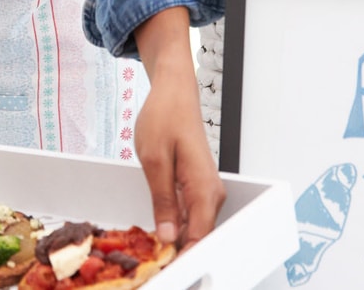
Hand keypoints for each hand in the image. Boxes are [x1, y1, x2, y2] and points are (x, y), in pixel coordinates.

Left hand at [132, 8, 225, 248]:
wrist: (174, 92)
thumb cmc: (164, 117)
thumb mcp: (153, 160)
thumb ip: (162, 201)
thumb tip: (169, 236)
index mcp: (203, 189)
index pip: (199, 238)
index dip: (182, 259)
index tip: (165, 270)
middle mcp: (212, 194)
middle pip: (199, 237)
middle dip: (178, 253)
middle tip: (151, 264)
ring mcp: (207, 191)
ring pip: (195, 228)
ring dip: (176, 240)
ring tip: (152, 251)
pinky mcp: (198, 188)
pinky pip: (191, 215)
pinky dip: (176, 225)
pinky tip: (159, 230)